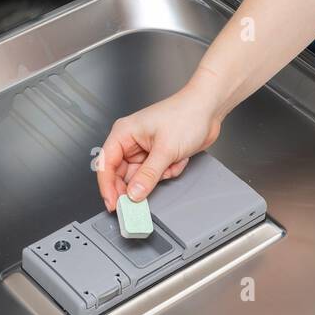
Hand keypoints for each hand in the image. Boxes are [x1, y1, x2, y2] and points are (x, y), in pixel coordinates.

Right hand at [95, 79, 224, 210]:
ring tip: (171, 164)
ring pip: (141, 177)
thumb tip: (134, 194)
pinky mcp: (158, 155)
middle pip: (121, 174)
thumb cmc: (186, 115)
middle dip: (136, 185)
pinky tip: (178, 160)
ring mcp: (145, 149)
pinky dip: (168, 172)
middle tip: (141, 201)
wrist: (208, 110)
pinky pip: (155, 175)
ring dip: (158, 176)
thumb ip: (148, 175)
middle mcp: (131, 141)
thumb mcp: (165, 150)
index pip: (105, 164)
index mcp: (124, 133)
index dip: (107, 187)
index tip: (114, 204)